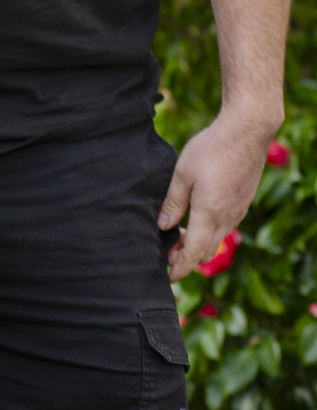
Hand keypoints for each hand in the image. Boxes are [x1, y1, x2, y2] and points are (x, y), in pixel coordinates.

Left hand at [157, 111, 275, 280]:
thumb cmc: (211, 149)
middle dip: (187, 258)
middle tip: (168, 253)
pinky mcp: (243, 202)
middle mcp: (227, 218)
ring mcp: (238, 211)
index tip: (168, 277)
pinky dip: (210, 231)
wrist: (247, 132)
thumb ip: (172, 203)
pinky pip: (225, 226)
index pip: (194, 253)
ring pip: (217, 239)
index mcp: (209, 214)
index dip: (180, 268)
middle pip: (207, 252)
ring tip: (179, 235)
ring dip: (199, 243)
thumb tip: (163, 227)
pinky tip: (198, 217)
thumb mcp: (182, 173)